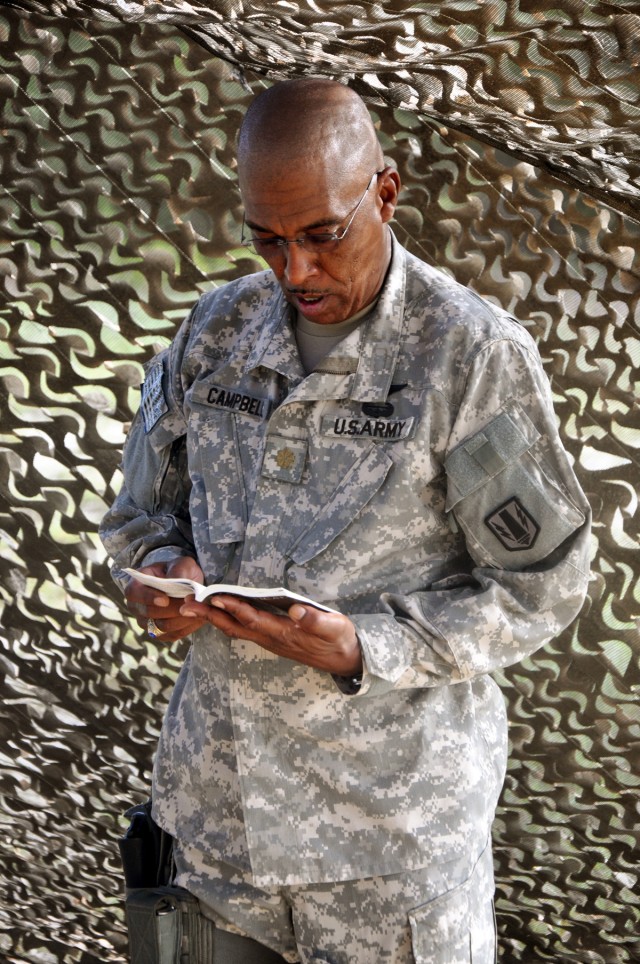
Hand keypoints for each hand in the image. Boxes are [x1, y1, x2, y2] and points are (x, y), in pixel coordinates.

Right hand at [125, 557, 206, 641]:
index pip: (135, 593)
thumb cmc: (179, 572)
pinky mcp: (159, 633)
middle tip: (192, 603)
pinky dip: (187, 627)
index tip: (165, 599)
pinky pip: (172, 635)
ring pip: (163, 627)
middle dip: (173, 609)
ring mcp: (146, 622)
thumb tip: (177, 580)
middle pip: (151, 613)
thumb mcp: (181, 564)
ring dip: (182, 619)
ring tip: (199, 609)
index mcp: (136, 585)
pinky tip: (198, 617)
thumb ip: (178, 570)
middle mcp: (136, 606)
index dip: (149, 597)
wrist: (186, 585)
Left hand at [180, 595, 361, 675]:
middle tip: (186, 604)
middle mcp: (272, 639)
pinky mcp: (272, 639)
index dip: (233, 608)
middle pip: (235, 627)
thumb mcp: (335, 628)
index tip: (214, 597)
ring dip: (214, 618)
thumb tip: (297, 611)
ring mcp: (270, 641)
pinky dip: (226, 620)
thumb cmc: (339, 640)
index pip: (253, 620)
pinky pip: (243, 630)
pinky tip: (218, 611)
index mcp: (285, 634)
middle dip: (210, 615)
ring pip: (236, 630)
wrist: (345, 660)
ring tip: (194, 606)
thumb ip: (316, 620)